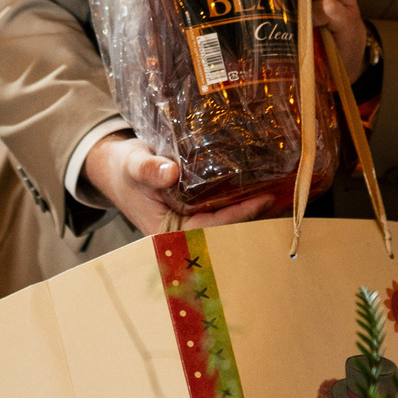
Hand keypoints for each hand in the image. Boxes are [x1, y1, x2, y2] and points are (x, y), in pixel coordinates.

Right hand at [81, 132, 275, 231]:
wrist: (114, 169)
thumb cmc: (122, 169)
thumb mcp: (132, 165)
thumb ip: (148, 169)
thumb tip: (171, 173)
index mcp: (165, 231)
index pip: (209, 229)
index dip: (237, 217)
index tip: (263, 200)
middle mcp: (182, 232)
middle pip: (225, 230)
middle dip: (253, 217)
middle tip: (283, 196)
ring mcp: (190, 222)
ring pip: (226, 222)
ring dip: (251, 210)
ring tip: (280, 190)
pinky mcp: (196, 211)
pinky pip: (221, 210)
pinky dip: (240, 201)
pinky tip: (261, 187)